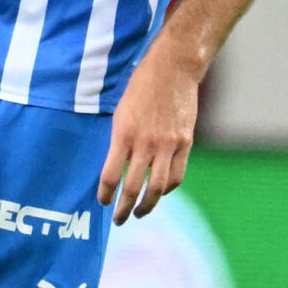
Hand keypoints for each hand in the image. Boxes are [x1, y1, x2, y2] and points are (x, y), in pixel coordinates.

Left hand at [98, 44, 200, 223]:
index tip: (102, 202)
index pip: (110, 175)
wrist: (174, 67)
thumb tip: (115, 166)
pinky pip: (176, 175)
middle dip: (123, 209)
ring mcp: (168, 144)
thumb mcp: (121, 110)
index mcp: (123, 134)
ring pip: (157, 188)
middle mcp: (145, 143)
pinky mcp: (185, 143)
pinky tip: (160, 192)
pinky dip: (166, 188)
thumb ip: (119, 139)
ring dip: (147, 206)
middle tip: (118, 219)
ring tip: (140, 213)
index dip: (104, 194)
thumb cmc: (142, 85)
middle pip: (133, 188)